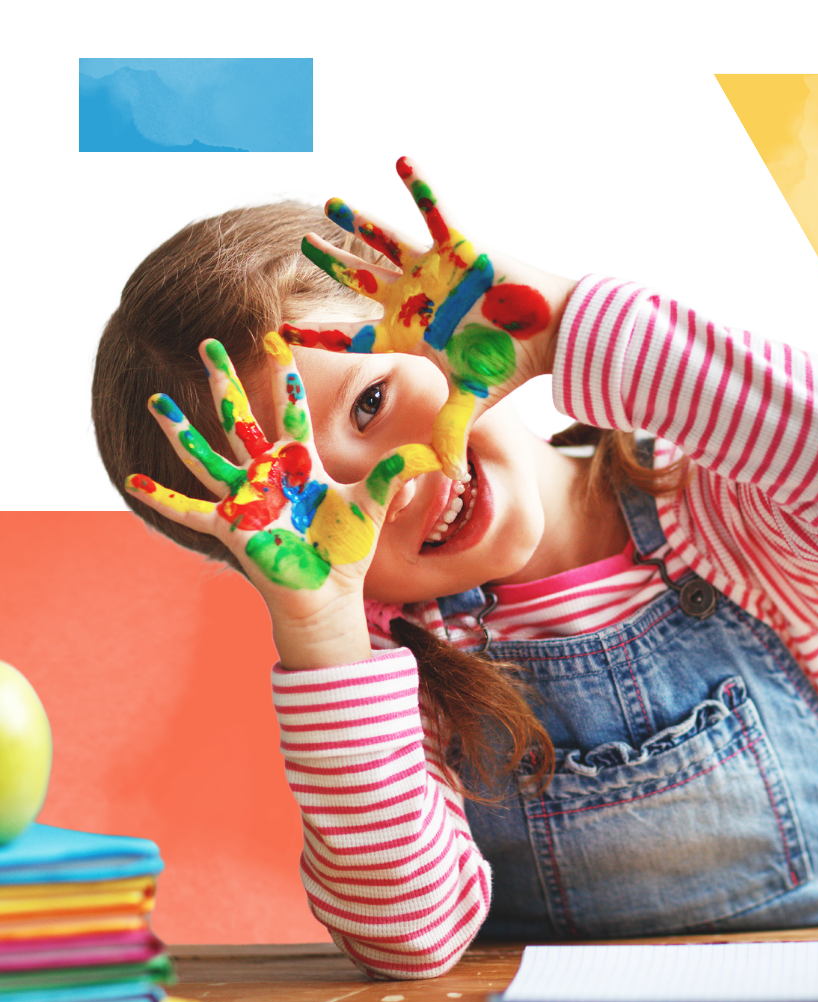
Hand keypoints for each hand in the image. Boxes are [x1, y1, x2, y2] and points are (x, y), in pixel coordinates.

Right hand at [126, 331, 439, 642]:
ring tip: (156, 402)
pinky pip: (189, 511)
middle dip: (224, 381)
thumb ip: (396, 475)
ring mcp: (245, 500)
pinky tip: (133, 483)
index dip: (285, 377)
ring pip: (206, 455)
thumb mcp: (373, 507)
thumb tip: (435, 453)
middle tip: (207, 344)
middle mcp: (266, 476)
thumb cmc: (346, 554)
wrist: (328, 597)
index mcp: (299, 465)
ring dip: (180, 430)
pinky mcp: (231, 527)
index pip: (290, 410)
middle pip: (240, 418)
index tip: (277, 339)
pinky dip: (161, 499)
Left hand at [289, 154, 574, 472]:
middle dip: (331, 264)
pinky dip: (421, 186)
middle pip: (359, 280)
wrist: (548, 336)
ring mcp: (433, 269)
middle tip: (302, 247)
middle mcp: (413, 297)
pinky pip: (436, 210)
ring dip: (358, 222)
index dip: (316, 335)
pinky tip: (401, 159)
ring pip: (385, 241)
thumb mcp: (472, 402)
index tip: (278, 333)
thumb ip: (451, 434)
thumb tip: (446, 479)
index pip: (352, 336)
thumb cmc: (508, 366)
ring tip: (329, 204)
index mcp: (408, 333)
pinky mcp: (460, 245)